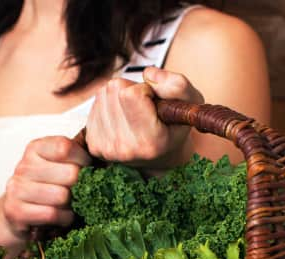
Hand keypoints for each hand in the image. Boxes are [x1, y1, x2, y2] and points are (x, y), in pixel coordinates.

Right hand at [2, 136, 90, 238]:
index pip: (65, 147)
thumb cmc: (49, 190)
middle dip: (80, 188)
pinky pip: (52, 214)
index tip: (85, 171)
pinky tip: (61, 217)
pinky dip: (63, 219)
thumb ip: (80, 158)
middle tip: (77, 194)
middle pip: (70, 174)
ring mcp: (17, 188)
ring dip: (72, 206)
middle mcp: (23, 166)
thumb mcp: (62, 168)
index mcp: (36, 149)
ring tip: (68, 206)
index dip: (82, 161)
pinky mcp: (16, 211)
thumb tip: (109, 155)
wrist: (20, 215)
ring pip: (62, 196)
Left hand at [85, 66, 203, 169]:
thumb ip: (177, 85)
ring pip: (102, 94)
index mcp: (151, 142)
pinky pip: (94, 106)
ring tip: (133, 114)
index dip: (144, 89)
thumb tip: (148, 74)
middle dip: (130, 90)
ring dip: (118, 97)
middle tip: (143, 108)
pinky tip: (121, 120)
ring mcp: (107, 148)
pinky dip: (108, 107)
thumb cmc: (174, 126)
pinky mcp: (94, 145)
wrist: (158, 158)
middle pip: (114, 89)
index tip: (153, 103)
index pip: (131, 93)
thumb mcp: (190, 103)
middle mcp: (126, 148)